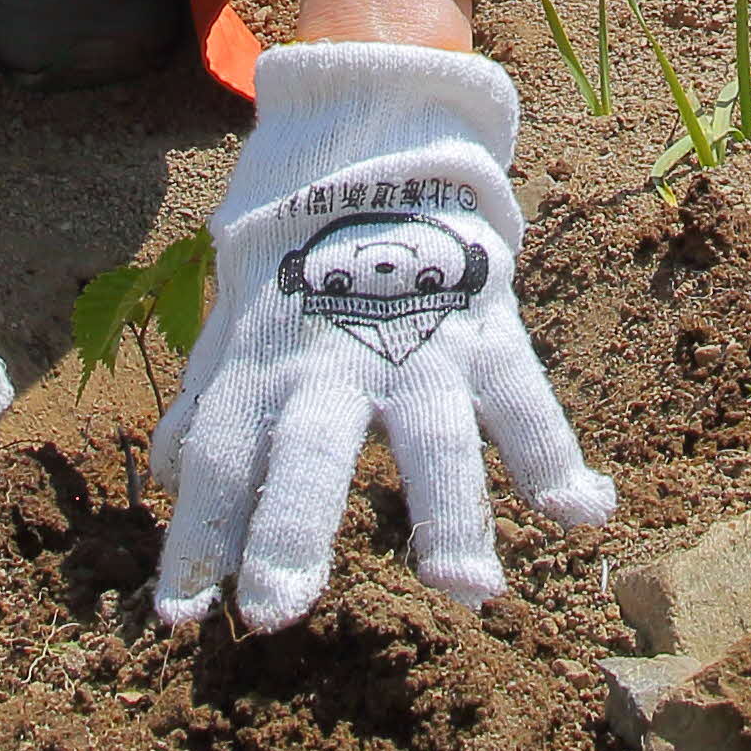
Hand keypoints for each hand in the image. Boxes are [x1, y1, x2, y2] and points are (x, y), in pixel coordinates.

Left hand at [149, 43, 611, 629]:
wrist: (378, 136)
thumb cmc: (299, 255)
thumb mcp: (239, 318)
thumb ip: (209, 400)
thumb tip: (169, 475)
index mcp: (264, 365)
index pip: (218, 458)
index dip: (196, 535)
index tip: (177, 615)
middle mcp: (335, 364)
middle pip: (308, 452)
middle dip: (291, 529)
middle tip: (273, 610)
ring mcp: (417, 348)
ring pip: (433, 440)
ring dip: (450, 515)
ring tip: (465, 590)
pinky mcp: (484, 329)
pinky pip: (527, 401)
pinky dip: (557, 456)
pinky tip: (581, 513)